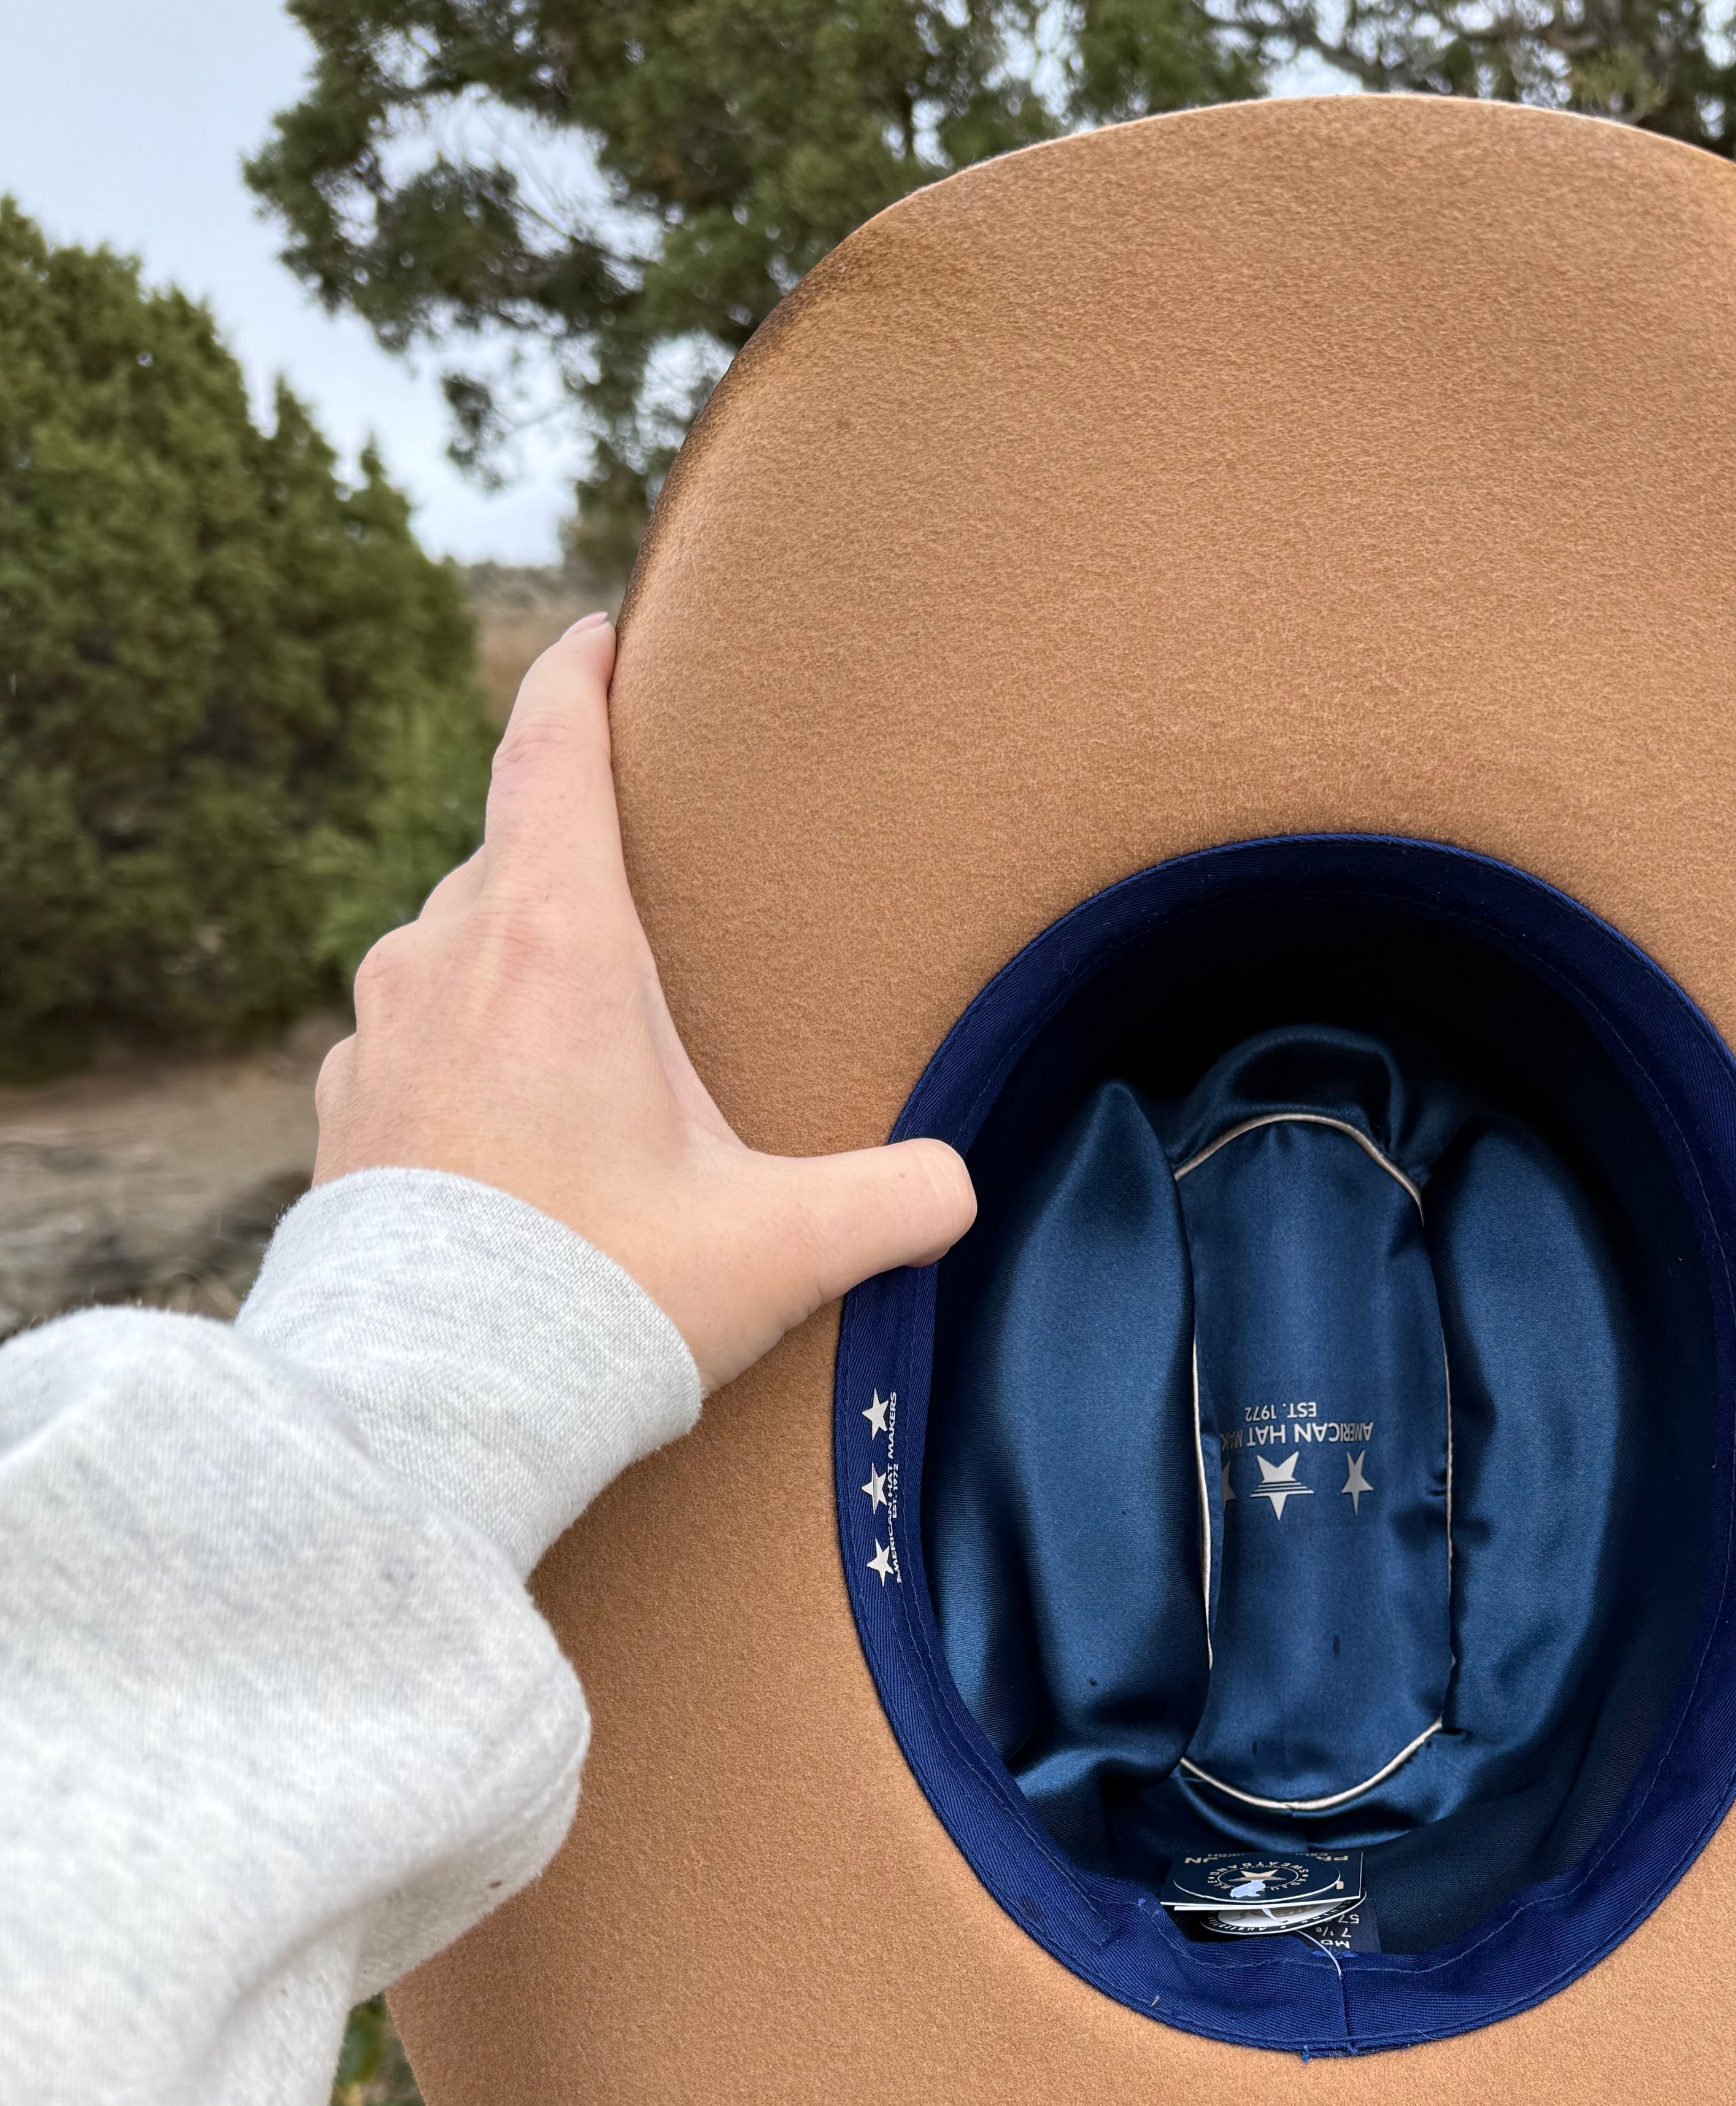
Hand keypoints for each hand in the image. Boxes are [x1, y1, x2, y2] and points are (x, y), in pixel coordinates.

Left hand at [314, 615, 973, 1389]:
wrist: (426, 1409)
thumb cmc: (601, 1302)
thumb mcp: (778, 1247)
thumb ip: (892, 1200)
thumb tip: (960, 1190)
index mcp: (552, 942)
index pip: (548, 746)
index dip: (577, 675)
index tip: (599, 633)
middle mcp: (446, 957)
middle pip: (511, 849)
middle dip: (573, 846)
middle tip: (640, 864)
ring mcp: (378, 1031)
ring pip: (454, 943)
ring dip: (515, 956)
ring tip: (584, 1012)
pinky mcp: (343, 1110)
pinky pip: (410, 1034)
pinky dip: (462, 1044)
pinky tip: (508, 1118)